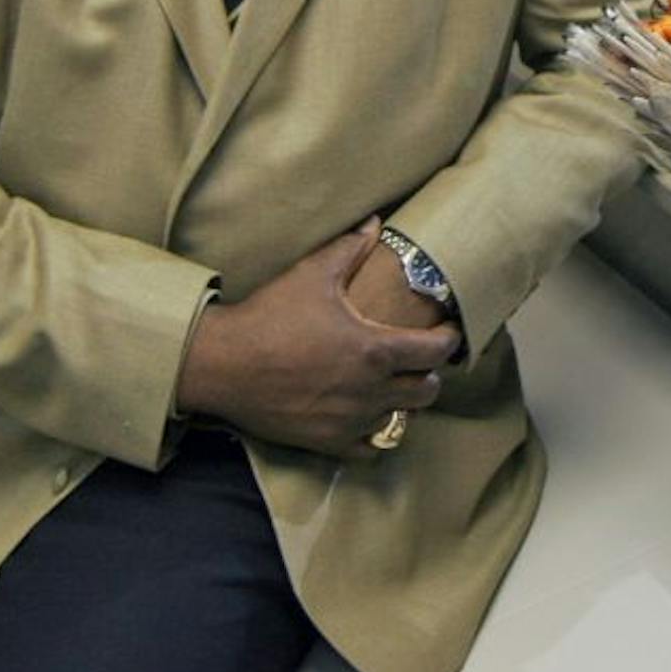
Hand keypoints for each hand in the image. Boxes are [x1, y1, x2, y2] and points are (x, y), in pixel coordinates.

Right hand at [175, 224, 461, 457]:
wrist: (221, 365)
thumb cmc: (269, 317)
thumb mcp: (312, 274)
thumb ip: (350, 249)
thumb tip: (375, 223)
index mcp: (374, 349)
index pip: (435, 352)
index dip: (449, 340)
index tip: (448, 331)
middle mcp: (369, 391)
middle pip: (426, 391)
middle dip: (430, 373)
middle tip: (421, 357)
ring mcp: (349, 421)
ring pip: (401, 420)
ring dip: (405, 402)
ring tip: (396, 384)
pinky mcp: (326, 442)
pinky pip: (371, 448)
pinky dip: (377, 432)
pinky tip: (369, 414)